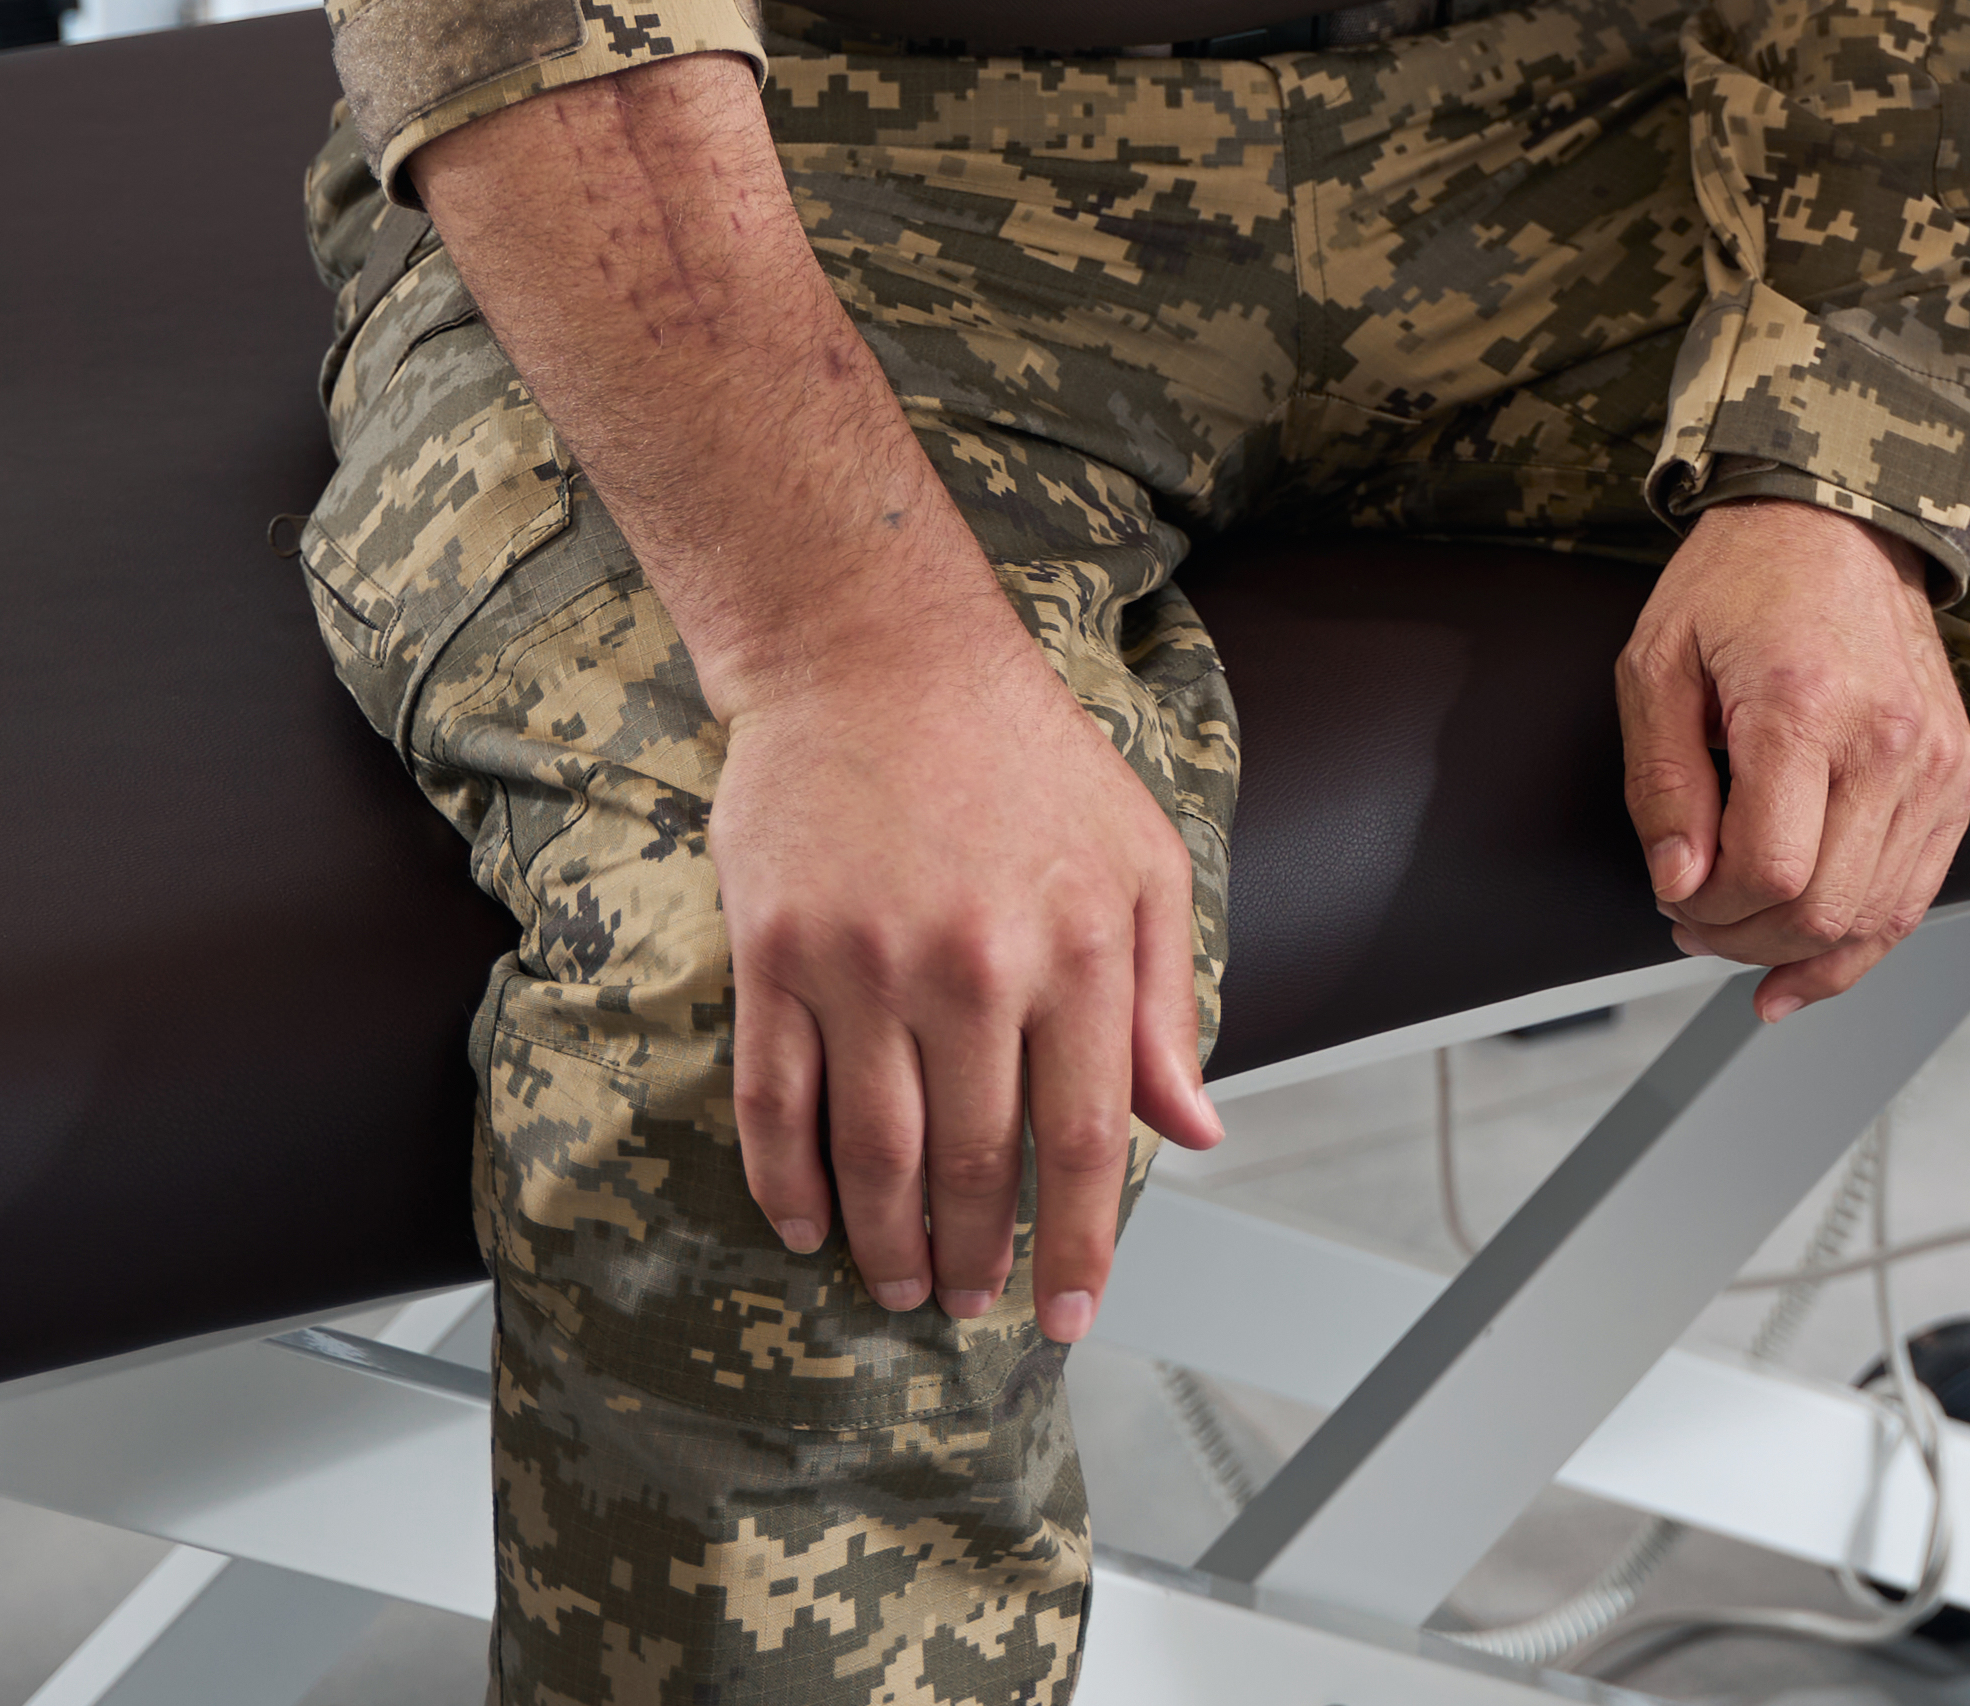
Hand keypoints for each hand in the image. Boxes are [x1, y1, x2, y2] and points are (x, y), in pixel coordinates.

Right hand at [714, 631, 1226, 1345]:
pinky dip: (789, 1183)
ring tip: (899, 1286)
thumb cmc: (1026, 757)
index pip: (1087, 1140)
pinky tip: (809, 1227)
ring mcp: (864, 964)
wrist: (878, 657)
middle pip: (973, 1163)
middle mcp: (973, 966)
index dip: (1081, 1243)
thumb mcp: (1141, 861)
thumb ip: (1165, 1005)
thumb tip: (1194, 1129)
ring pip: (874, 1153)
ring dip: (886, 1242)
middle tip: (972, 1305)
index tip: (1070, 1312)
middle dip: (976, 1258)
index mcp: (1077, 947)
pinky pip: (777, 1101)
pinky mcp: (775, 953)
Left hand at [1619, 496, 1969, 1017]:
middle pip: (1826, 908)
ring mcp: (1937, 762)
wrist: (1837, 521)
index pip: (1770, 871)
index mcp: (1806, 707)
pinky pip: (1916, 891)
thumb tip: (1679, 882)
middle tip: (1695, 921)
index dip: (1710, 909)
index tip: (1675, 894)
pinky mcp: (1958, 774)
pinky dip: (1862, 941)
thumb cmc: (1743, 579)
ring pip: (1876, 916)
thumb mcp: (1658, 664)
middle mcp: (1889, 741)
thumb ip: (1661, 785)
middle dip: (1745, 939)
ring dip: (1800, 952)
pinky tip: (1811, 962)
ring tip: (1743, 936)